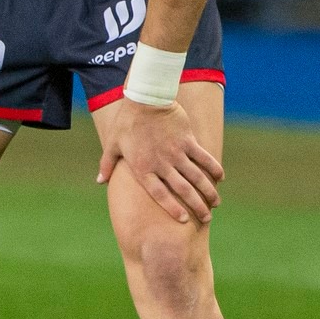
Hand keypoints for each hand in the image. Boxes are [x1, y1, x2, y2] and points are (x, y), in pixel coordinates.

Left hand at [96, 100, 223, 224]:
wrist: (146, 98)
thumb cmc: (127, 122)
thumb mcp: (112, 144)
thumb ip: (106, 165)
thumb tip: (99, 181)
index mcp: (143, 168)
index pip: (160, 194)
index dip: (172, 208)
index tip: (184, 220)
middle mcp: (162, 164)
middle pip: (182, 190)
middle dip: (197, 206)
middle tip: (207, 219)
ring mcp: (177, 152)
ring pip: (197, 177)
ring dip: (208, 191)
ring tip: (216, 203)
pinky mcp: (188, 141)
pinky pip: (204, 158)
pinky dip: (213, 167)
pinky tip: (220, 178)